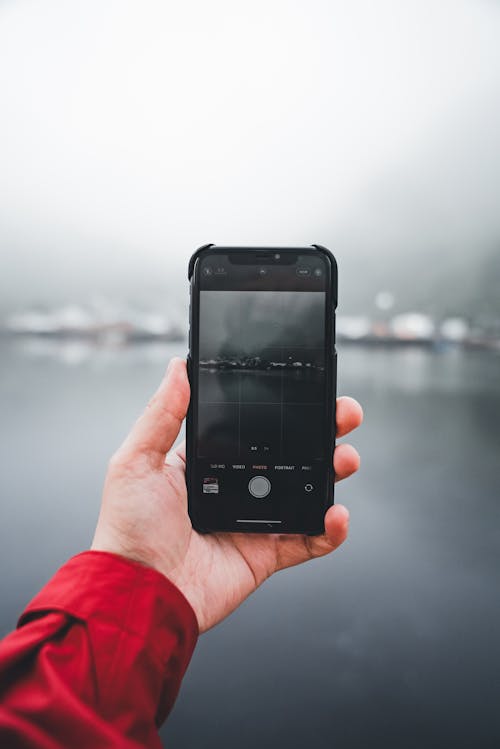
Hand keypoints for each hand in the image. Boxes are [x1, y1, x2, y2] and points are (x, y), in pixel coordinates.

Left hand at [92, 358, 362, 631]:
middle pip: (290, 455)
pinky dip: (330, 530)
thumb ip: (161, 414)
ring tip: (344, 459)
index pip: (255, 428)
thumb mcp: (137, 460)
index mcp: (208, 462)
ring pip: (306, 491)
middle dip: (322, 433)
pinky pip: (308, 540)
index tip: (307, 389)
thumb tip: (177, 367)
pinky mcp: (266, 554)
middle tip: (342, 416)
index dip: (283, 409)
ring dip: (333, 473)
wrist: (139, 593)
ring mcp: (254, 521)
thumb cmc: (128, 529)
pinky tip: (336, 515)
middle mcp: (235, 488)